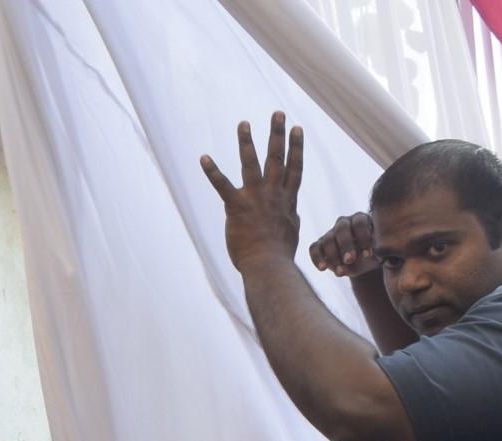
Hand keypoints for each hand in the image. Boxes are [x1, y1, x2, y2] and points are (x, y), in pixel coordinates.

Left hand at [199, 111, 305, 271]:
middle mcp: (273, 194)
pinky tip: (204, 157)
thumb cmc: (279, 254)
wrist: (268, 266)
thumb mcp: (291, 231)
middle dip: (278, 134)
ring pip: (251, 164)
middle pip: (277, 158)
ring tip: (244, 123)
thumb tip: (292, 214)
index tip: (298, 129)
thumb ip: (290, 217)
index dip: (296, 147)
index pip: (294, 168)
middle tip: (278, 113)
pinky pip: (222, 185)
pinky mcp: (236, 206)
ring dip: (246, 142)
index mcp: (287, 199)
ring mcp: (255, 198)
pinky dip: (212, 171)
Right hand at [310, 211, 380, 279]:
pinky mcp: (320, 244)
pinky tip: (323, 268)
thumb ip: (376, 251)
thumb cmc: (371, 255)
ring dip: (333, 256)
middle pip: (341, 229)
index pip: (359, 223)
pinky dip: (317, 258)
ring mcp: (330, 233)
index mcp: (361, 220)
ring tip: (341, 272)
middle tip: (350, 260)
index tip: (367, 255)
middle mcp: (344, 223)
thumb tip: (371, 255)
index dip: (363, 238)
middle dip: (345, 245)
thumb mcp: (378, 253)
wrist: (361, 264)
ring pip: (327, 239)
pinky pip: (314, 248)